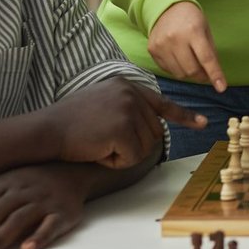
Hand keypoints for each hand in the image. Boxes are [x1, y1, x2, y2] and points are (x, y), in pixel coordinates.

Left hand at [0, 164, 85, 248]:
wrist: (73, 169)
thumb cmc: (29, 184)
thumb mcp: (1, 191)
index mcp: (3, 183)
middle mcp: (22, 189)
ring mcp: (44, 200)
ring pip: (19, 219)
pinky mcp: (64, 212)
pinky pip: (51, 224)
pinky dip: (40, 236)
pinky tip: (27, 248)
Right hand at [43, 76, 204, 168]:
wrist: (46, 130)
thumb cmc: (69, 123)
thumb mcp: (102, 104)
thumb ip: (127, 109)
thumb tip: (153, 126)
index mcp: (127, 86)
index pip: (161, 104)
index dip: (183, 117)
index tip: (203, 123)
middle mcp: (132, 93)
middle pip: (154, 133)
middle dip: (131, 146)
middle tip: (101, 141)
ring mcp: (129, 109)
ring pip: (145, 148)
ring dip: (122, 155)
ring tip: (96, 143)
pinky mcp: (123, 128)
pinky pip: (132, 158)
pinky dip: (115, 162)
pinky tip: (96, 150)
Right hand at [147, 1, 227, 91]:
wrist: (166, 7)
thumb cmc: (191, 19)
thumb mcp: (206, 30)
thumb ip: (211, 52)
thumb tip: (215, 76)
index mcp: (193, 31)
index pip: (206, 58)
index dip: (215, 74)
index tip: (221, 88)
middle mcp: (175, 39)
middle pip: (191, 70)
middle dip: (201, 76)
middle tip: (205, 72)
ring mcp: (162, 45)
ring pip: (179, 74)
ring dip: (189, 74)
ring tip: (192, 63)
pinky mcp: (152, 50)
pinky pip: (167, 70)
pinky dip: (177, 69)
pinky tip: (179, 58)